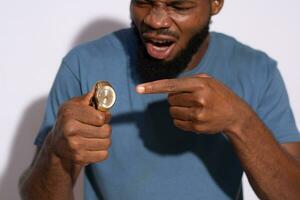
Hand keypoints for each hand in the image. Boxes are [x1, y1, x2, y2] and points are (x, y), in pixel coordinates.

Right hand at [49, 87, 111, 165]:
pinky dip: (101, 151)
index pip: (101, 118)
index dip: (104, 117)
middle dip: (105, 129)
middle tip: (97, 128)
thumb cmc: (68, 122)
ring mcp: (74, 145)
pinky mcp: (79, 158)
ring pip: (106, 143)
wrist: (56, 146)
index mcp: (70, 113)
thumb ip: (89, 97)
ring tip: (95, 137)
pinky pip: (103, 154)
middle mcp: (70, 129)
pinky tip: (92, 147)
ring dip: (104, 140)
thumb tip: (102, 88)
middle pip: (106, 131)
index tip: (100, 118)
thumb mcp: (74, 106)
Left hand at [136, 74, 253, 134]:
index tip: (138, 89)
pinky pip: (177, 123)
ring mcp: (198, 115)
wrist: (236, 115)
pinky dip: (181, 120)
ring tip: (194, 108)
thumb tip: (167, 88)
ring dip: (178, 109)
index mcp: (200, 84)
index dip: (153, 87)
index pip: (171, 85)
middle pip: (170, 100)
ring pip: (172, 112)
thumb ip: (188, 81)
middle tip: (190, 99)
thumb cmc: (219, 94)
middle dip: (176, 99)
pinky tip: (194, 117)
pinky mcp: (197, 127)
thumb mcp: (208, 81)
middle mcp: (199, 99)